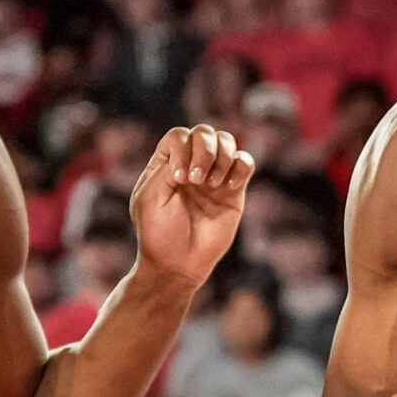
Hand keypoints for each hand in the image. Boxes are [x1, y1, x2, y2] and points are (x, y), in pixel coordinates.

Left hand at [129, 125, 253, 288]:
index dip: (182, 150)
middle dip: (203, 151)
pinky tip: (228, 187)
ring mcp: (214, 177)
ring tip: (213, 184)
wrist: (178, 264)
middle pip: (204, 133)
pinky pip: (245, 163)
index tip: (178, 178)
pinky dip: (240, 167)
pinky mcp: (234, 191)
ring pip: (227, 142)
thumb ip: (168, 167)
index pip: (179, 136)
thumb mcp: (151, 196)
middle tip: (196, 180)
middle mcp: (191, 165)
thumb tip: (193, 154)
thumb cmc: (159, 232)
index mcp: (167, 163)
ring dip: (221, 157)